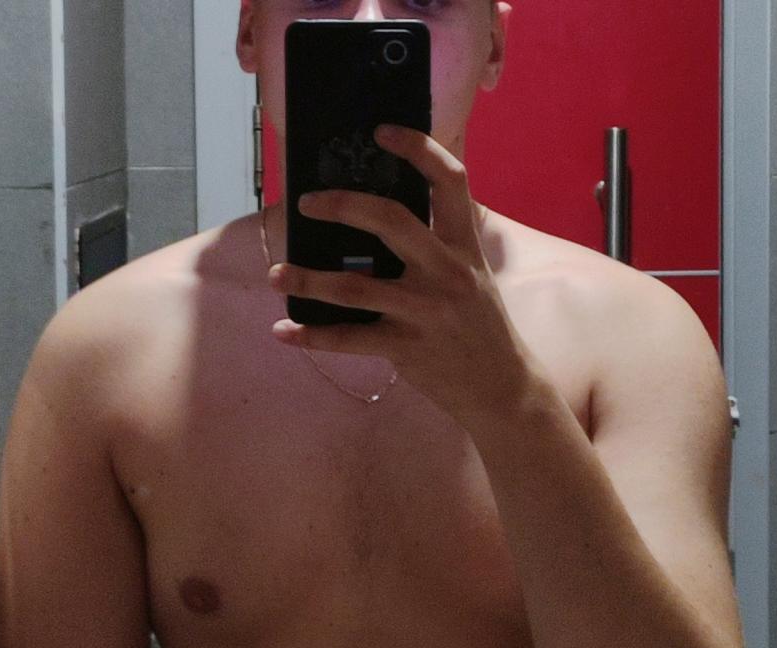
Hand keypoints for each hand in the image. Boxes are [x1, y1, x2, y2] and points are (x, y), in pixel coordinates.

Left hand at [268, 124, 545, 425]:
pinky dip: (312, 335)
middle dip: (342, 206)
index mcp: (464, 247)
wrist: (501, 387)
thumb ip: (442, 242)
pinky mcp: (407, 349)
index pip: (450, 182)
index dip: (418, 148)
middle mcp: (446, 273)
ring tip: (274, 274)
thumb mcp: (474, 274)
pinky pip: (350, 339)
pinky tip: (284, 331)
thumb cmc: (481, 326)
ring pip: (355, 287)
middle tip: (306, 203)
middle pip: (390, 221)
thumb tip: (390, 209)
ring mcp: (425, 312)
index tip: (381, 131)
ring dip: (308, 279)